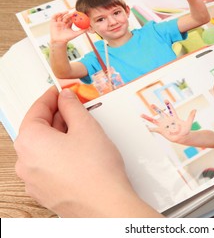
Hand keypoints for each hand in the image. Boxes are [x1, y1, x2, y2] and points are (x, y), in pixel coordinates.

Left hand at [14, 87, 160, 216]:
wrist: (106, 205)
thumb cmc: (96, 170)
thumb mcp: (86, 126)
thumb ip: (72, 107)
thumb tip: (66, 98)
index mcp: (30, 141)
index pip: (36, 110)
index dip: (51, 96)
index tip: (61, 91)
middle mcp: (25, 161)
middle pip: (38, 129)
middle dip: (57, 116)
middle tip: (75, 108)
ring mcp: (34, 180)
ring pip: (44, 148)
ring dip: (59, 136)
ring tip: (82, 130)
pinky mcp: (45, 191)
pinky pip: (48, 165)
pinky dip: (60, 154)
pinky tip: (80, 152)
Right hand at [50, 11, 86, 44]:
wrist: (59, 41)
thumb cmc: (67, 38)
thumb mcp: (75, 34)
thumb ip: (82, 31)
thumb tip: (88, 28)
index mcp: (68, 25)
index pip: (71, 19)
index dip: (74, 16)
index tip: (78, 13)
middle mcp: (63, 23)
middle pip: (67, 17)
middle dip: (70, 14)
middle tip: (74, 12)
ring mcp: (58, 22)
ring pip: (61, 16)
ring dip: (64, 13)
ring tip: (68, 11)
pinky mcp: (53, 23)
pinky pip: (54, 17)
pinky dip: (56, 14)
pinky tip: (60, 13)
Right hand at [141, 100, 195, 142]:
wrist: (182, 137)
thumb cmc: (185, 130)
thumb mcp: (189, 123)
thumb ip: (191, 117)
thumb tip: (195, 109)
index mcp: (173, 117)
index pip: (170, 109)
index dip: (168, 105)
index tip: (165, 100)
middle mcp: (167, 120)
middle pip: (160, 113)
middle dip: (156, 109)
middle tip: (151, 104)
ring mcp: (163, 125)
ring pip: (155, 120)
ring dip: (148, 118)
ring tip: (141, 114)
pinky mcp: (161, 131)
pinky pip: (154, 129)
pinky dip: (150, 129)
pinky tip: (145, 127)